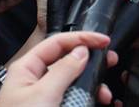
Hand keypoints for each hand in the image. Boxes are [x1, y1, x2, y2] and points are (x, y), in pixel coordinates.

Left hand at [0, 32, 117, 106]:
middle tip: (111, 61)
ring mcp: (45, 98)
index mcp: (27, 69)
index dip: (81, 38)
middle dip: (90, 61)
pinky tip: (100, 102)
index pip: (57, 43)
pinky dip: (88, 99)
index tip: (104, 41)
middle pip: (67, 61)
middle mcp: (36, 80)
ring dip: (92, 85)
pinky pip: (74, 99)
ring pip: (74, 82)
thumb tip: (82, 51)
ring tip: (105, 94)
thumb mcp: (44, 95)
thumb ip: (65, 70)